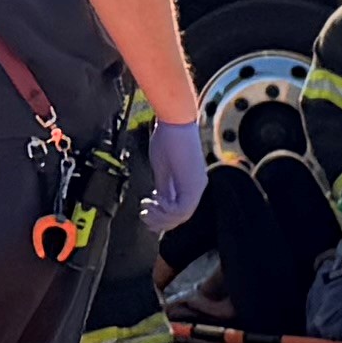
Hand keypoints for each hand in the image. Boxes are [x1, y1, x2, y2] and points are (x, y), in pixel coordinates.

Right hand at [143, 113, 212, 230]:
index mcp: (191, 183)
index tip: (145, 211)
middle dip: (159, 220)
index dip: (162, 217)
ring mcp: (197, 186)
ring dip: (161, 216)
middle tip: (143, 213)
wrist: (175, 121)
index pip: (179, 210)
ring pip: (181, 216)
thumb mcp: (162, 169)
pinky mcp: (194, 184)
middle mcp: (198, 187)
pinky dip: (166, 209)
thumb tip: (158, 203)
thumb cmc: (167, 139)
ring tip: (146, 207)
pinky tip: (155, 200)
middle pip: (180, 217)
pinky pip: (181, 209)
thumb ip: (163, 188)